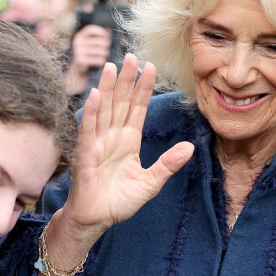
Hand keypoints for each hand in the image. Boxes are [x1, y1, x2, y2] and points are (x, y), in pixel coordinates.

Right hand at [62, 53, 194, 239]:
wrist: (96, 220)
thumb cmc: (118, 202)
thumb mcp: (150, 183)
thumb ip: (168, 164)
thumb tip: (190, 147)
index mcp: (128, 141)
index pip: (138, 108)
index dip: (144, 88)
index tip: (152, 67)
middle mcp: (112, 138)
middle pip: (121, 103)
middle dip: (127, 80)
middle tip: (133, 55)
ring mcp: (98, 144)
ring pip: (104, 111)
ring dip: (109, 89)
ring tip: (114, 66)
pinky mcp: (86, 155)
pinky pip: (89, 131)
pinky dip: (91, 113)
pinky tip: (96, 95)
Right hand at [66, 25, 111, 94]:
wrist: (76, 74)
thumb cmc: (86, 58)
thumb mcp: (90, 46)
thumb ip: (98, 38)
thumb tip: (109, 30)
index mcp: (79, 36)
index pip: (91, 29)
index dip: (101, 32)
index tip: (107, 37)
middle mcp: (77, 42)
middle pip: (100, 41)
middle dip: (106, 47)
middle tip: (106, 51)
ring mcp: (78, 51)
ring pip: (101, 51)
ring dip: (105, 55)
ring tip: (103, 58)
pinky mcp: (81, 61)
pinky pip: (98, 59)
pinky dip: (101, 62)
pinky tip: (100, 63)